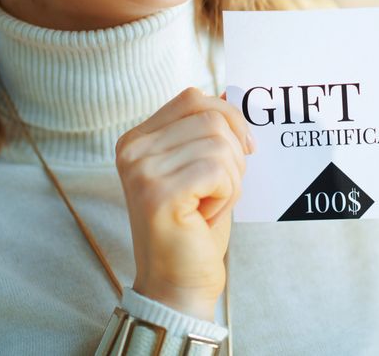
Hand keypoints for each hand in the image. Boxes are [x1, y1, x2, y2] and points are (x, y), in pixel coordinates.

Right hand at [115, 87, 253, 320]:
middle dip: (234, 155)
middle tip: (220, 190)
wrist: (179, 283)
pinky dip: (227, 194)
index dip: (229, 117)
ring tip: (210, 205)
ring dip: (231, 179)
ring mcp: (142, 170)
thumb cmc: (195, 227)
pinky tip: (206, 215)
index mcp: (138, 139)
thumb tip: (229, 95)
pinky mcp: (158, 193)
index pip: (193, 97)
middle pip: (212, 119)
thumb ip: (207, 132)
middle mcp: (133, 150)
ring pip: (220, 145)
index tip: (245, 148)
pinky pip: (218, 170)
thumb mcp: (201, 168)